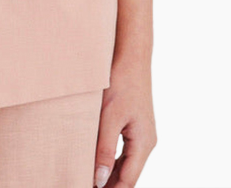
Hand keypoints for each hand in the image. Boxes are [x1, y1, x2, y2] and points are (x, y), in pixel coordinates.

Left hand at [93, 59, 156, 186]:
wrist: (130, 55)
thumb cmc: (121, 82)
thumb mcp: (109, 116)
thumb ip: (104, 149)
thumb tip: (100, 180)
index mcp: (143, 143)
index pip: (128, 181)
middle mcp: (146, 142)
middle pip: (128, 175)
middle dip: (110, 185)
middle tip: (84, 184)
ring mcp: (141, 134)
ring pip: (126, 164)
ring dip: (110, 174)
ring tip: (89, 179)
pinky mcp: (134, 125)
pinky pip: (124, 151)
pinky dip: (111, 160)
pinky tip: (96, 163)